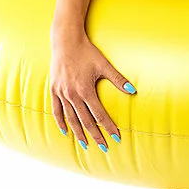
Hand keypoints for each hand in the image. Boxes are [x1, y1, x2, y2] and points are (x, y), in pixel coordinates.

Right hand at [49, 29, 135, 150]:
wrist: (65, 41)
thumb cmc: (87, 52)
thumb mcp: (104, 65)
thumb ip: (118, 80)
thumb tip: (133, 91)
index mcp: (86, 90)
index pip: (100, 115)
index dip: (108, 127)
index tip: (116, 137)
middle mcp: (72, 95)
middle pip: (86, 121)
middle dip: (96, 136)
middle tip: (104, 147)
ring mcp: (61, 93)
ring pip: (71, 119)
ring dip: (78, 133)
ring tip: (85, 145)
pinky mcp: (54, 90)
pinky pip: (56, 110)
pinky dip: (60, 122)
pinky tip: (65, 131)